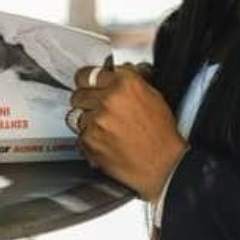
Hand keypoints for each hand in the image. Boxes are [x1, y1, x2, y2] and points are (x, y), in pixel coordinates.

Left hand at [71, 63, 187, 200]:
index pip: (91, 73)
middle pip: (79, 92)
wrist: (163, 167)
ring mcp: (97, 119)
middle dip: (86, 99)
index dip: (89, 80)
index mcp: (125, 83)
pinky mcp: (89, 140)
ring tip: (104, 128)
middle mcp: (109, 98)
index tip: (88, 84)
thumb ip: (128, 83)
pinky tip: (104, 141)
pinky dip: (88, 139)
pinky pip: (79, 134)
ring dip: (86, 120)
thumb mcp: (153, 97)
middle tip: (96, 107)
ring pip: (76, 113)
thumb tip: (113, 75)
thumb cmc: (162, 136)